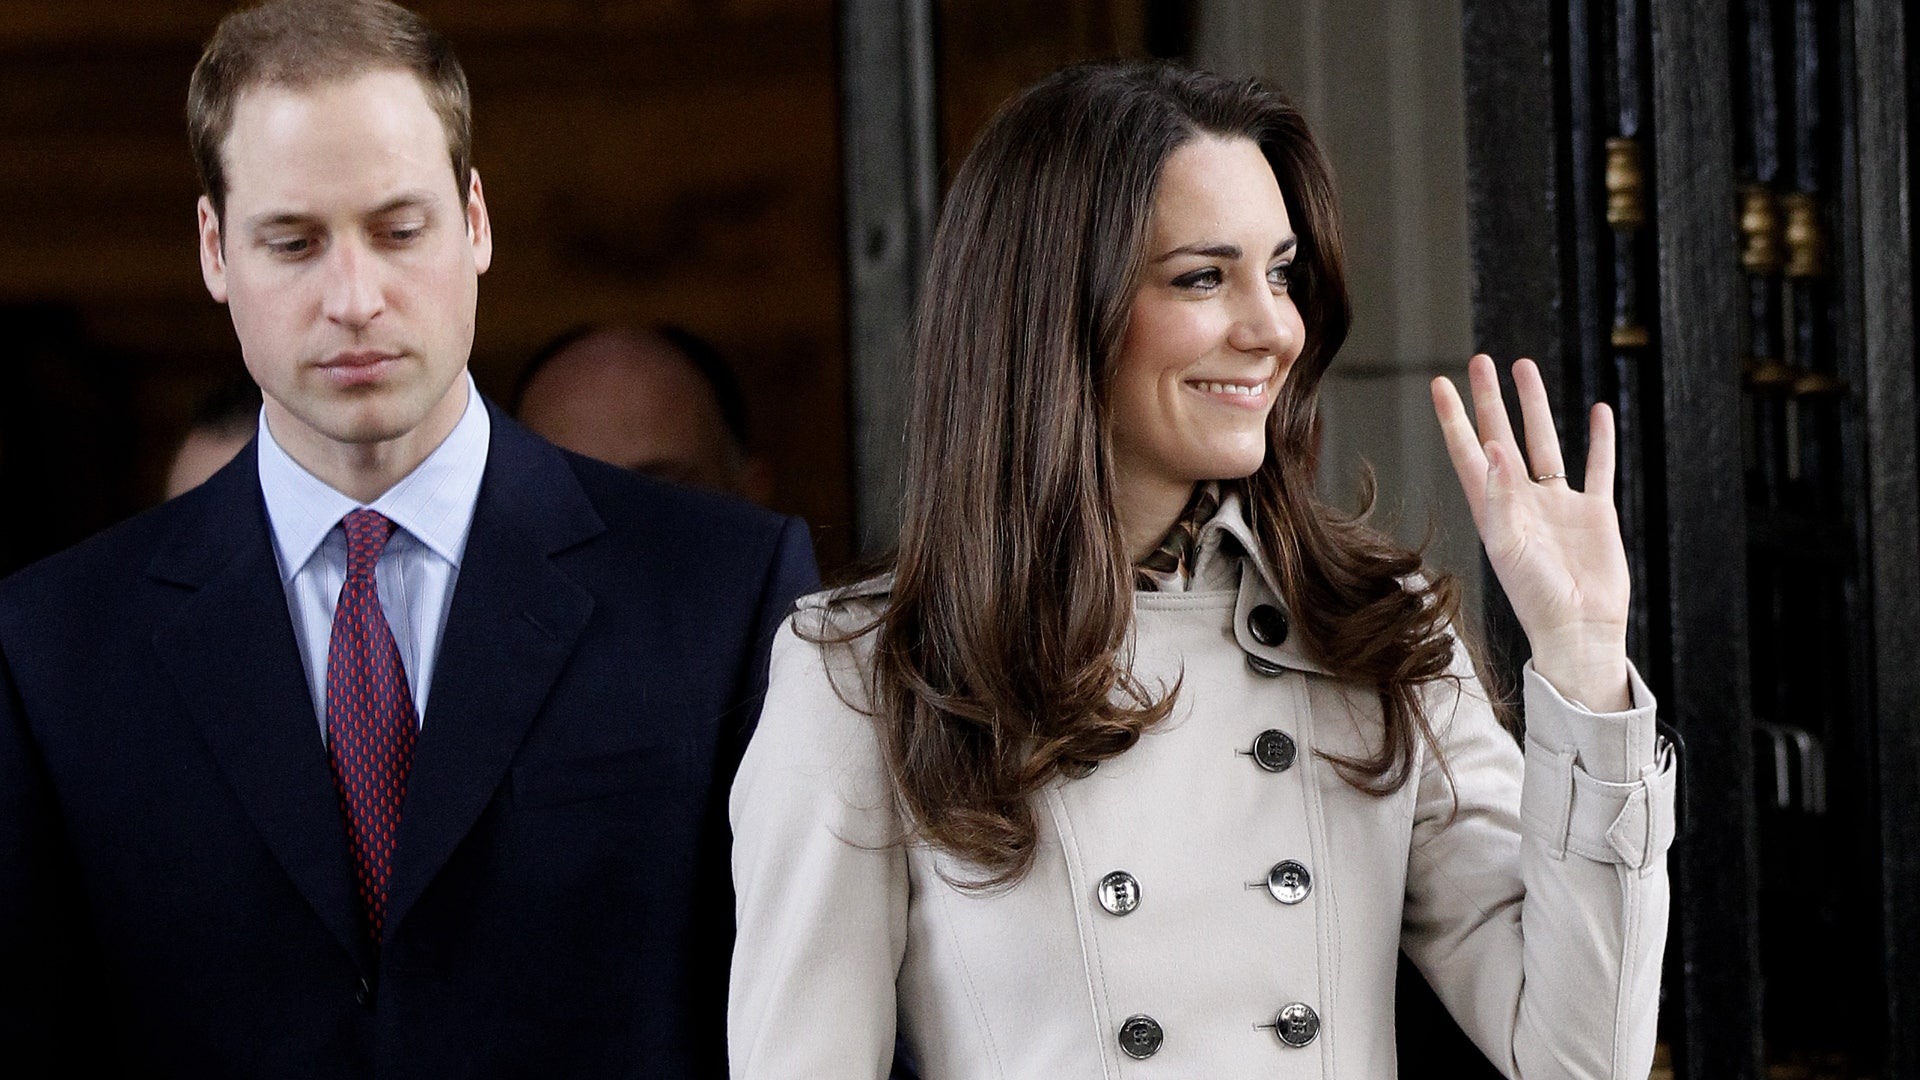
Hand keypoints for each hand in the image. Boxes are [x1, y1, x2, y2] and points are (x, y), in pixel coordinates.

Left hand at [1430, 355, 1631, 710]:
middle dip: (1490, 401)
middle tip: (1480, 361)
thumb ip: (1499, 497)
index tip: (1440, 383)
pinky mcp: (1595, 513)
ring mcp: (1559, 504)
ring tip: (1525, 368)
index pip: (1467, 452)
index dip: (1453, 418)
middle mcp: (1521, 500)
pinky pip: (1597, 467)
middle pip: (1502, 436)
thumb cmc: (1535, 597)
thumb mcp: (1508, 547)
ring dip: (1536, 406)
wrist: (1579, 629)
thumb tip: (1495, 448)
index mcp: (1492, 509)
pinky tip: (1600, 410)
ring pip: (1546, 442)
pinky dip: (1600, 440)